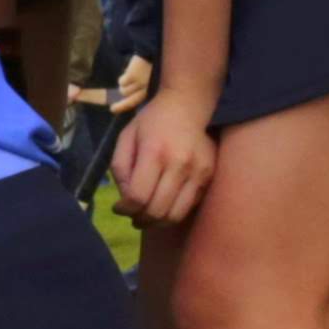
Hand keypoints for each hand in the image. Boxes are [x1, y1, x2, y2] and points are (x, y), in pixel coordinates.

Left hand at [109, 86, 216, 224]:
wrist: (188, 106)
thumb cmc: (151, 122)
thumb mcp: (125, 138)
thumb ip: (120, 169)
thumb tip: (126, 200)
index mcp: (154, 152)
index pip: (138, 196)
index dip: (125, 209)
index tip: (119, 208)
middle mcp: (180, 164)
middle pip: (157, 210)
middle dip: (140, 219)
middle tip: (133, 217)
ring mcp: (198, 172)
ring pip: (175, 215)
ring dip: (157, 222)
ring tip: (147, 217)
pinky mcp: (209, 176)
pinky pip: (189, 206)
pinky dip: (173, 212)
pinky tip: (164, 204)